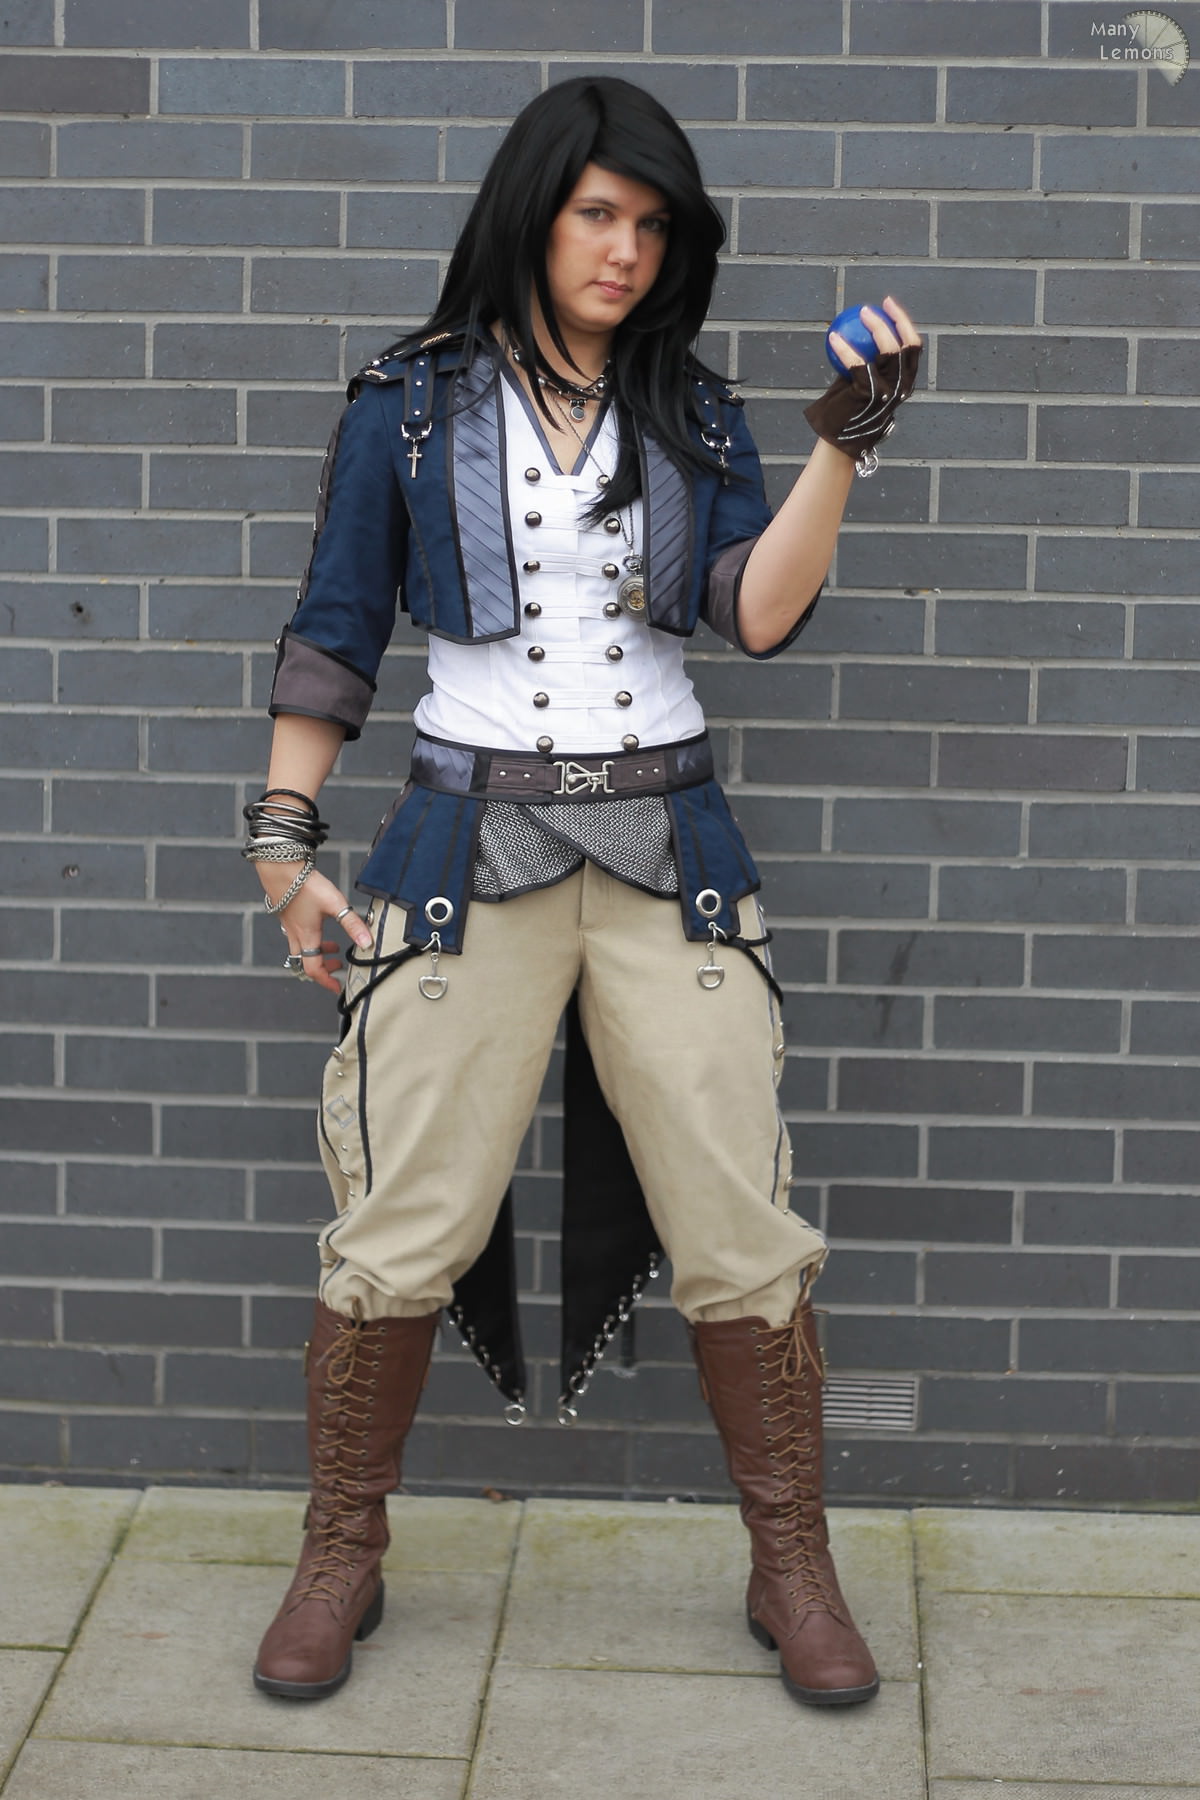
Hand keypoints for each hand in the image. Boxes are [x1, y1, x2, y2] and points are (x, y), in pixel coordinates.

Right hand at [259, 864, 373, 995]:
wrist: (279, 867)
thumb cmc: (305, 885)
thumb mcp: (335, 904)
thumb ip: (352, 923)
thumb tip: (367, 943)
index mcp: (306, 937)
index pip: (313, 969)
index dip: (325, 981)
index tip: (336, 986)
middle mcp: (294, 934)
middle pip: (304, 962)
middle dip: (321, 968)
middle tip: (336, 966)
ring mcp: (288, 924)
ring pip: (300, 948)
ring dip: (316, 952)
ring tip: (333, 946)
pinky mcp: (285, 914)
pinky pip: (296, 935)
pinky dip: (309, 939)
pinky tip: (318, 924)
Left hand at [806, 295, 922, 468]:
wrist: (838, 441)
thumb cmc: (848, 411)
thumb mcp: (864, 384)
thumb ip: (868, 362)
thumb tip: (860, 331)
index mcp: (905, 383)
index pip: (913, 348)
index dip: (904, 323)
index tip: (888, 305)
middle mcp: (902, 387)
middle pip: (907, 345)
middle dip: (896, 318)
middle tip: (875, 306)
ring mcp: (887, 391)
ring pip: (888, 349)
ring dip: (874, 326)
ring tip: (858, 314)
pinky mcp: (868, 394)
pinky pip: (857, 363)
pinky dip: (845, 348)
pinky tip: (834, 337)